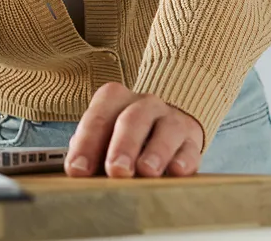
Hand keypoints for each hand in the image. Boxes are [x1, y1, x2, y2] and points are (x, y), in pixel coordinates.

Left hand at [65, 83, 203, 177]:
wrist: (165, 123)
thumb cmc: (125, 135)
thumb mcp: (104, 136)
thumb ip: (90, 149)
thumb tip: (78, 169)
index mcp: (115, 98)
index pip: (98, 117)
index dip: (86, 143)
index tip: (78, 169)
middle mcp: (144, 104)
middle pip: (132, 119)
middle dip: (123, 146)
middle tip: (115, 170)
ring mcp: (171, 120)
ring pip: (166, 130)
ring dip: (155, 152)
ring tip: (146, 172)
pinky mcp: (192, 140)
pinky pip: (190, 148)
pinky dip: (183, 160)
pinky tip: (176, 171)